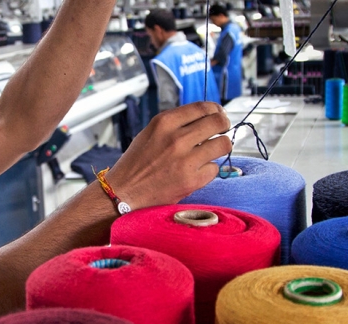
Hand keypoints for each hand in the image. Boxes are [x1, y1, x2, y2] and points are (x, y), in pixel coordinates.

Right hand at [106, 102, 230, 209]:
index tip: (218, 114)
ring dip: (220, 147)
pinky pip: (215, 169)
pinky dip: (208, 170)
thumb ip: (175, 124)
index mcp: (164, 123)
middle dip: (224, 125)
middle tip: (222, 130)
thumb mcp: (150, 133)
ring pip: (223, 144)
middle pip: (218, 122)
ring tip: (212, 152)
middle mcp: (176, 138)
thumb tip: (204, 118)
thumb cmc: (136, 163)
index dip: (216, 110)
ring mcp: (185, 160)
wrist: (124, 192)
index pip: (202, 107)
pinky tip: (197, 171)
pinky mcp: (191, 181)